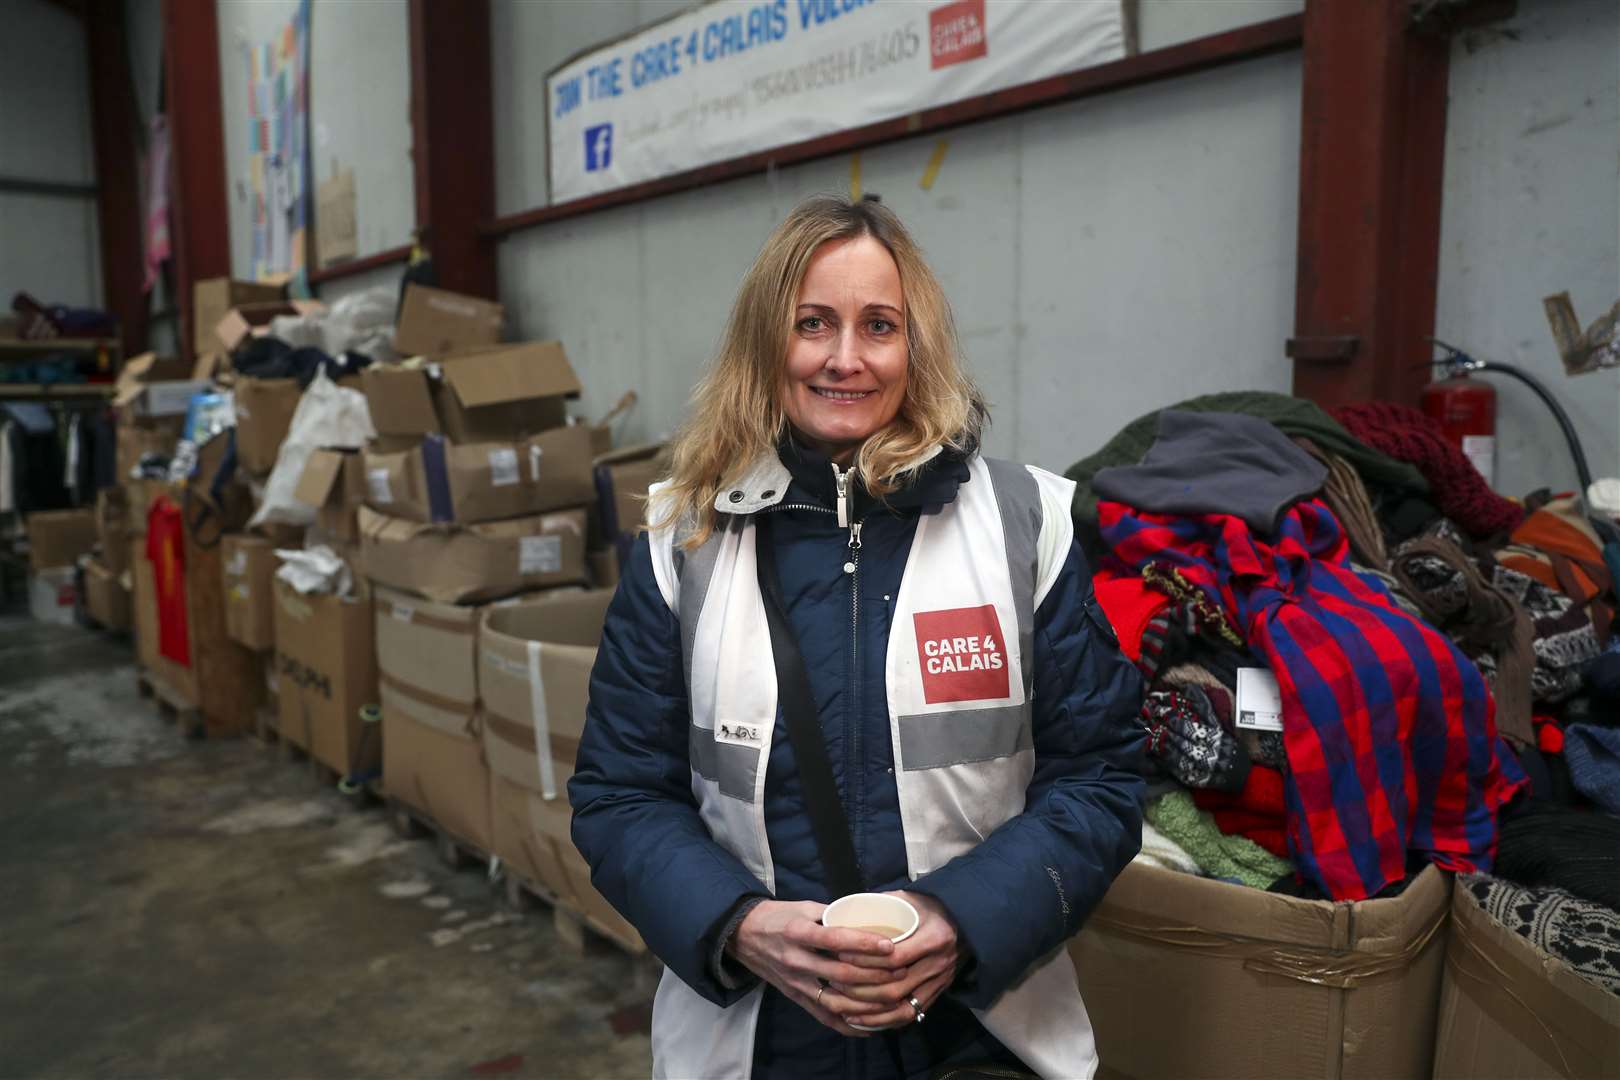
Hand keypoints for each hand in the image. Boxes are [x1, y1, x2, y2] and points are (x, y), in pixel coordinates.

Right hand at [727, 899, 906, 1036]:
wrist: (743, 935)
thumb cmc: (779, 917)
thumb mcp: (804, 907)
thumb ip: (835, 914)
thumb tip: (870, 917)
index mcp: (798, 933)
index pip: (835, 940)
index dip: (864, 944)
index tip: (890, 946)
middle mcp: (796, 961)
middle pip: (841, 975)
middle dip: (875, 976)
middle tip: (901, 971)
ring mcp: (795, 983)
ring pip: (836, 1001)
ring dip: (867, 1003)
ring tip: (893, 998)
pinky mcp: (796, 998)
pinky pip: (825, 1017)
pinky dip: (849, 1024)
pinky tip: (871, 1024)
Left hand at [829, 891, 960, 1028]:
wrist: (967, 919)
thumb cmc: (934, 905)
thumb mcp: (911, 897)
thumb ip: (883, 903)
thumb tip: (847, 910)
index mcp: (934, 938)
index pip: (894, 957)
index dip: (865, 961)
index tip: (840, 957)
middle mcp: (939, 964)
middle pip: (895, 987)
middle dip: (861, 990)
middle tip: (836, 984)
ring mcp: (940, 982)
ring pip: (902, 1007)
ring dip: (871, 1011)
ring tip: (844, 1007)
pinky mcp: (938, 993)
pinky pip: (911, 1014)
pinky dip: (887, 1020)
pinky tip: (866, 1018)